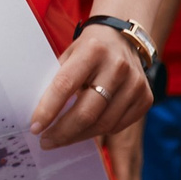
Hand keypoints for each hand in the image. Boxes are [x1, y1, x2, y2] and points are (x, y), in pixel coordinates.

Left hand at [29, 23, 150, 148]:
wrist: (122, 38)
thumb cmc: (88, 49)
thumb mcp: (69, 54)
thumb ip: (57, 79)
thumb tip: (40, 115)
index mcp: (92, 50)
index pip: (65, 86)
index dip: (48, 110)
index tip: (35, 127)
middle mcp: (117, 66)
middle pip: (87, 112)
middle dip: (63, 132)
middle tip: (46, 141)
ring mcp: (135, 83)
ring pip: (103, 124)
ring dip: (78, 136)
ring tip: (61, 139)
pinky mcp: (146, 98)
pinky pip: (118, 126)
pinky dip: (98, 132)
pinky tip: (84, 131)